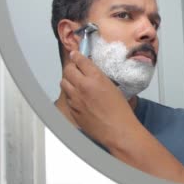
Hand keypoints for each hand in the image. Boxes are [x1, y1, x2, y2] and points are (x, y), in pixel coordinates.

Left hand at [61, 52, 183, 183]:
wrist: (117, 130)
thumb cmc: (120, 111)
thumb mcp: (113, 87)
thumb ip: (99, 78)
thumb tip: (91, 72)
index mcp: (95, 78)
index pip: (80, 60)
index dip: (77, 55)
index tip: (75, 54)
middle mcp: (82, 86)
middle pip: (68, 70)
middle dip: (71, 67)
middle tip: (75, 68)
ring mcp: (75, 99)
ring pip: (64, 83)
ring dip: (69, 81)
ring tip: (76, 83)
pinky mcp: (72, 110)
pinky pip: (66, 98)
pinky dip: (70, 95)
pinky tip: (78, 97)